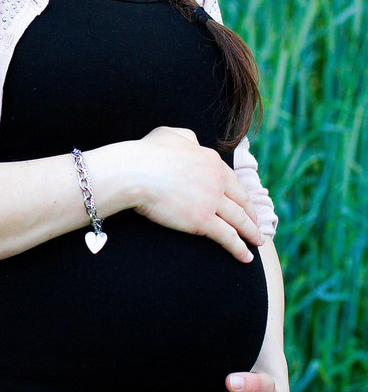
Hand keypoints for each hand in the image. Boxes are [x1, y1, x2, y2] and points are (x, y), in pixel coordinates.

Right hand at [131, 127, 263, 262]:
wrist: (135, 172)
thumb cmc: (146, 153)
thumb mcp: (170, 134)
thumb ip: (187, 138)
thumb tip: (194, 143)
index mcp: (211, 160)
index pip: (232, 180)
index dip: (240, 193)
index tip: (244, 202)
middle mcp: (218, 180)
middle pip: (242, 200)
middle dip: (251, 214)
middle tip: (256, 224)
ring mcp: (213, 200)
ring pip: (240, 220)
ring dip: (251, 233)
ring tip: (257, 242)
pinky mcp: (204, 220)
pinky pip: (228, 237)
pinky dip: (240, 248)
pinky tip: (246, 257)